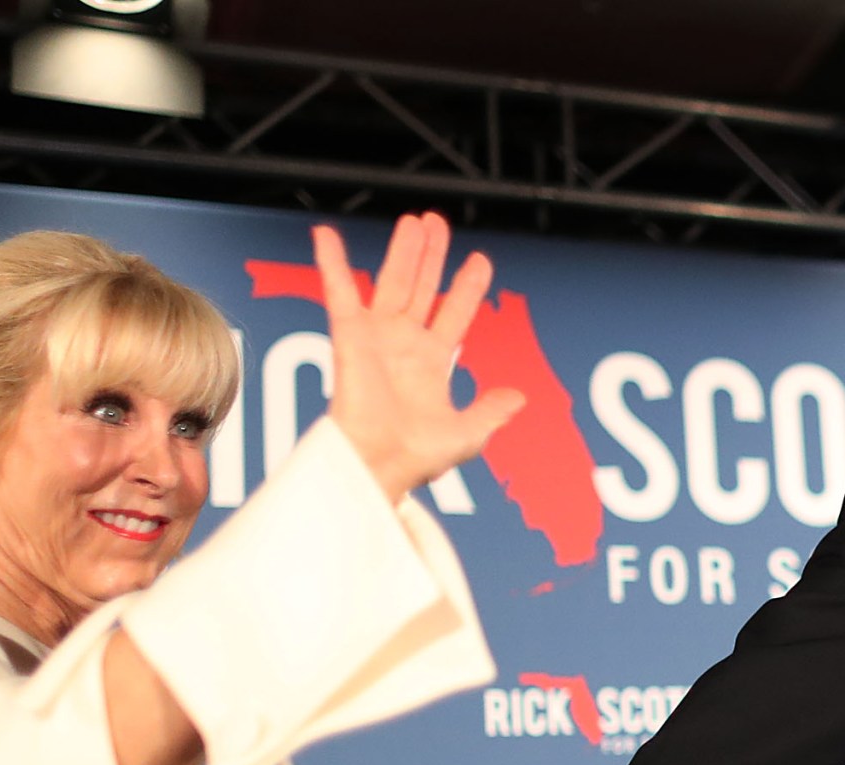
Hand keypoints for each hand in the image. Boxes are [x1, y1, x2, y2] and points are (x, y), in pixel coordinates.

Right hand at [311, 212, 525, 496]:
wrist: (379, 464)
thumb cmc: (416, 458)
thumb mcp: (468, 434)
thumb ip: (490, 411)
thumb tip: (518, 398)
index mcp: (430, 364)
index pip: (453, 314)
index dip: (466, 287)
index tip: (479, 260)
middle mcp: (403, 346)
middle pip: (421, 288)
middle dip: (430, 256)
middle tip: (436, 223)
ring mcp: (376, 338)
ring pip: (392, 281)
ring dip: (403, 251)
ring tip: (415, 221)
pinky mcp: (350, 336)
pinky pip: (339, 292)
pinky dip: (332, 264)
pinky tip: (326, 236)